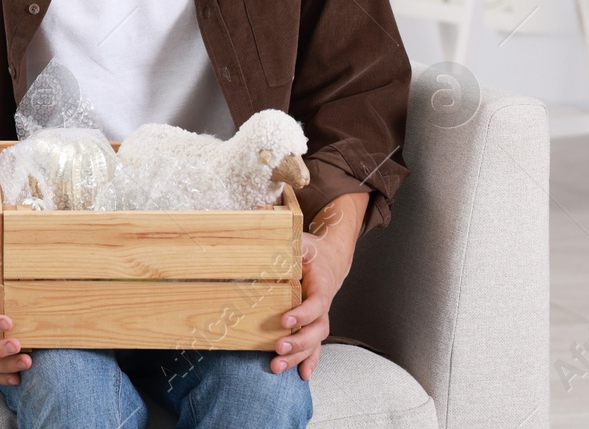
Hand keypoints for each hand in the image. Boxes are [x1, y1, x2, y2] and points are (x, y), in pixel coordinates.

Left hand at [272, 190, 366, 378]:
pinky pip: (315, 347)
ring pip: (314, 342)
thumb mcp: (300, 238)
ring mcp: (320, 317)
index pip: (316, 303)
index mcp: (321, 284)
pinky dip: (309, 362)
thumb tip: (257, 212)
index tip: (283, 321)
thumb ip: (283, 233)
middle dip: (298, 342)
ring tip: (276, 365)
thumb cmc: (311, 248)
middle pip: (317, 329)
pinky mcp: (314, 325)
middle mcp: (323, 304)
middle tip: (277, 348)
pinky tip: (301, 376)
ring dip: (298, 357)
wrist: (330, 259)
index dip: (302, 314)